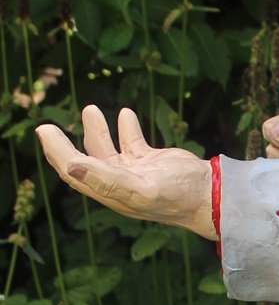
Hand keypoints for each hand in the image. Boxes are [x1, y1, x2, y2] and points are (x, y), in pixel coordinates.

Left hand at [36, 105, 215, 239]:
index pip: (73, 171)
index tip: (44, 130)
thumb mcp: (138, 187)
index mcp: (110, 192)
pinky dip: (125, 129)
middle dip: (64, 144)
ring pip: (106, 150)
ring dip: (96, 130)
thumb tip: (71, 164)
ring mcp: (134, 172)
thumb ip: (104, 178)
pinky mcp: (151, 162)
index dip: (56, 152)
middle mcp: (118, 183)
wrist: (209, 195)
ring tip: (89, 109)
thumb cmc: (175, 195)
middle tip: (46, 126)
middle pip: (83, 161)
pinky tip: (124, 114)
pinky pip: (131, 143)